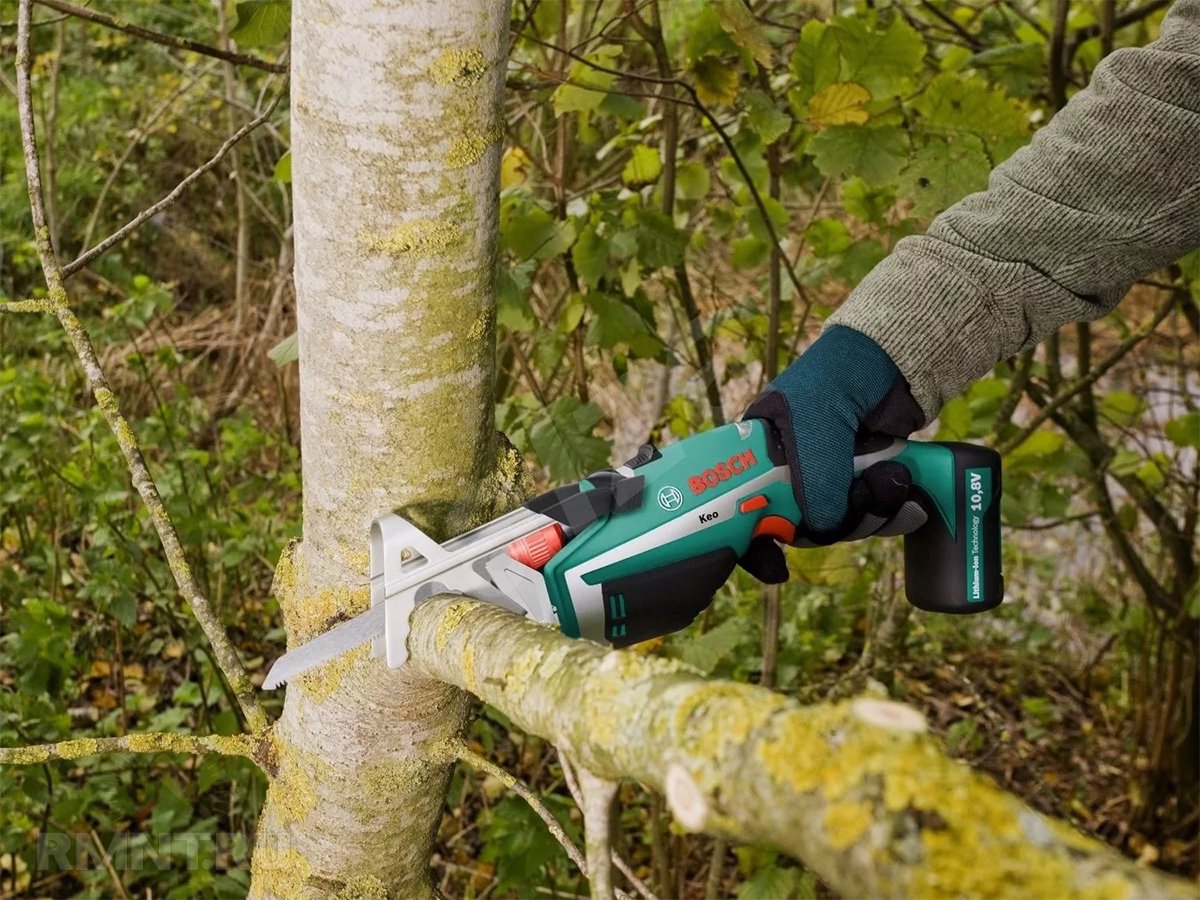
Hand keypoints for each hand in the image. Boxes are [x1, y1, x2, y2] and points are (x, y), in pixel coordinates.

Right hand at [737, 325, 927, 583]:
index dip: (753, 541)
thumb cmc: (837, 380)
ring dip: (870, 515)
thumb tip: (825, 530)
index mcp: (758, 454)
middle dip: (832, 525)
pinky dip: (891, 512)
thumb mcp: (814, 430)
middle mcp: (789, 470)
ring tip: (892, 482)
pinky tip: (909, 503)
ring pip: (838, 524)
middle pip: (798, 526)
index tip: (773, 565)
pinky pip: (871, 515)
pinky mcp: (864, 479)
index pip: (743, 509)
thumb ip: (814, 485)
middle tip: (856, 508)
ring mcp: (829, 476)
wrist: (896, 359)